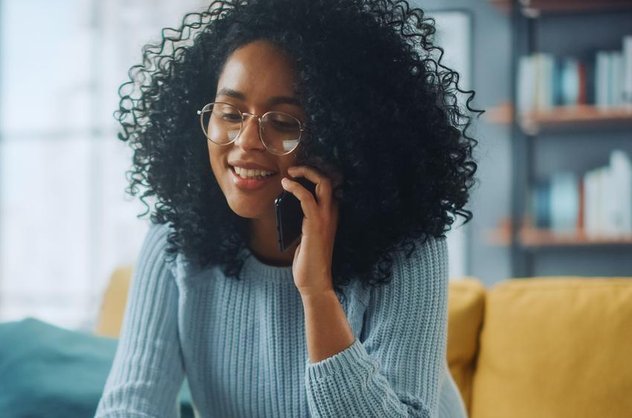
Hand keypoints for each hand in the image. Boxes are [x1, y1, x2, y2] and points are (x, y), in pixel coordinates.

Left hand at [281, 165, 338, 296]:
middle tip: (293, 169)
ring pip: (322, 184)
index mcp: (330, 216)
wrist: (314, 282)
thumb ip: (302, 221)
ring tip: (288, 174)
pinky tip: (285, 185)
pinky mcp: (315, 225)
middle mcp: (331, 214)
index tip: (297, 174)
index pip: (328, 188)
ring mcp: (325, 219)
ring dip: (305, 173)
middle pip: (328, 181)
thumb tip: (287, 207)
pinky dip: (296, 188)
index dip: (314, 176)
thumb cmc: (308, 262)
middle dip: (311, 169)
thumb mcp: (305, 236)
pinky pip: (307, 199)